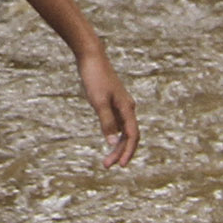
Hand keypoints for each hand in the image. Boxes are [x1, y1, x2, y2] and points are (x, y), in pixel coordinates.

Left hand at [76, 44, 137, 165]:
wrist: (91, 57)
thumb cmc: (94, 78)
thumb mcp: (98, 101)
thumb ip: (106, 122)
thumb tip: (111, 142)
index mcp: (127, 108)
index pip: (132, 135)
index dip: (128, 152)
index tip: (121, 165)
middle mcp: (127, 107)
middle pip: (128, 135)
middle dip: (120, 152)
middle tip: (107, 166)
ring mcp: (120, 104)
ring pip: (123, 130)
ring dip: (116, 145)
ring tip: (106, 159)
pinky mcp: (113, 101)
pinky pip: (117, 123)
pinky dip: (114, 134)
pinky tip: (107, 139)